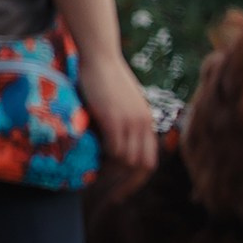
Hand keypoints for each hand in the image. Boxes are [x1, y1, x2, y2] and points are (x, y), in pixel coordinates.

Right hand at [79, 53, 158, 171]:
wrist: (101, 59)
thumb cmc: (106, 79)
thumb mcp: (123, 103)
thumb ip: (124, 121)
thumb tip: (114, 141)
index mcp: (147, 122)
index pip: (150, 160)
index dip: (137, 176)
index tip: (119, 183)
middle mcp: (143, 124)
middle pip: (142, 165)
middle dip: (124, 177)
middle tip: (105, 177)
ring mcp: (130, 122)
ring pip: (127, 160)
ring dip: (111, 166)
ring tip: (97, 163)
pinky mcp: (114, 119)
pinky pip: (114, 149)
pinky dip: (103, 156)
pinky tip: (93, 152)